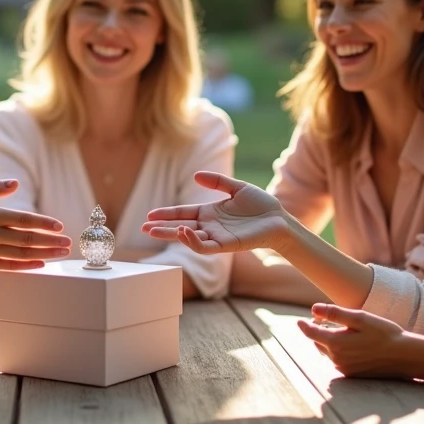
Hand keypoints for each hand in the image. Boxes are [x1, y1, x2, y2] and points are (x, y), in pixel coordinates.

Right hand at [0, 180, 70, 270]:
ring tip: (62, 253)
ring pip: (21, 254)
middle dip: (50, 241)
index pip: (22, 219)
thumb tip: (15, 183)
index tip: (59, 226)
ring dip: (44, 254)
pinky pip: (8, 266)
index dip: (43, 223)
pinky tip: (40, 264)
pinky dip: (26, 266)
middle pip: (26, 239)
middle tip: (69, 242)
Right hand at [140, 171, 291, 253]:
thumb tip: (195, 176)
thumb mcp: (237, 188)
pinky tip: (182, 232)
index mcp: (210, 213)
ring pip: (188, 239)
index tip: (150, 215)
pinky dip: (192, 241)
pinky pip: (205, 247)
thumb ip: (217, 182)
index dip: (166, 214)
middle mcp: (210, 226)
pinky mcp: (226, 245)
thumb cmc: (261, 205)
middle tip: (143, 228)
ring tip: (155, 229)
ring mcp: (217, 237)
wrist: (280, 220)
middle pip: (180, 227)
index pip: (183, 214)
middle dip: (161, 228)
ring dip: (171, 234)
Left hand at [296, 303, 413, 378]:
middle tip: (328, 321)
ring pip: (329, 352)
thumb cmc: (384, 333)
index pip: (311, 333)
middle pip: (319, 343)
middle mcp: (337, 359)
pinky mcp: (352, 374)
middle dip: (320, 332)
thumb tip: (313, 309)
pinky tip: (356, 345)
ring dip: (331, 342)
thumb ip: (335, 313)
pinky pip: (339, 361)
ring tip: (347, 332)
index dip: (304, 326)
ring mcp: (344, 369)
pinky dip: (340, 351)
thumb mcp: (360, 318)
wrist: (405, 357)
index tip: (299, 321)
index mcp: (336, 344)